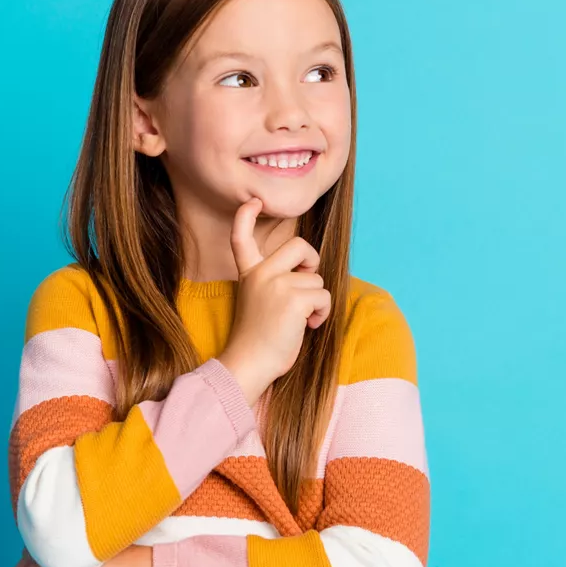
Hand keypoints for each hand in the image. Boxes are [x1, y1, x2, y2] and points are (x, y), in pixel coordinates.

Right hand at [218, 197, 330, 402]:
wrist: (249, 364)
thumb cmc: (258, 341)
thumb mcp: (259, 302)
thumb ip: (276, 283)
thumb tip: (311, 274)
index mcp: (249, 274)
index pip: (241, 238)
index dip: (246, 218)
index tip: (253, 201)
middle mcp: (260, 274)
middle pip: (299, 246)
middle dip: (312, 261)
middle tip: (308, 281)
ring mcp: (276, 285)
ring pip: (317, 279)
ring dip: (317, 299)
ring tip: (302, 320)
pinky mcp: (293, 299)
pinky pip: (324, 296)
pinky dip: (323, 312)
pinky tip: (309, 326)